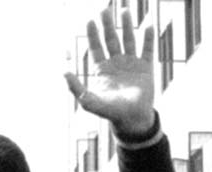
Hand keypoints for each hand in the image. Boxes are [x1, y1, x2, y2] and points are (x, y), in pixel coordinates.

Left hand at [64, 8, 154, 135]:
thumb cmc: (110, 112)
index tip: (90, 20)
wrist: (132, 120)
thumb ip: (76, 88)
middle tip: (104, 10)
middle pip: (111, 40)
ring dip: (127, 26)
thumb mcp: (90, 101)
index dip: (93, 35)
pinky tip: (148, 26)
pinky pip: (147, 49)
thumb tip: (63, 73)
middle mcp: (116, 64)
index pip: (96, 48)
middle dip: (107, 25)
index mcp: (102, 70)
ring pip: (129, 40)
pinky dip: (148, 38)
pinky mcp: (146, 68)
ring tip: (124, 11)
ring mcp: (131, 64)